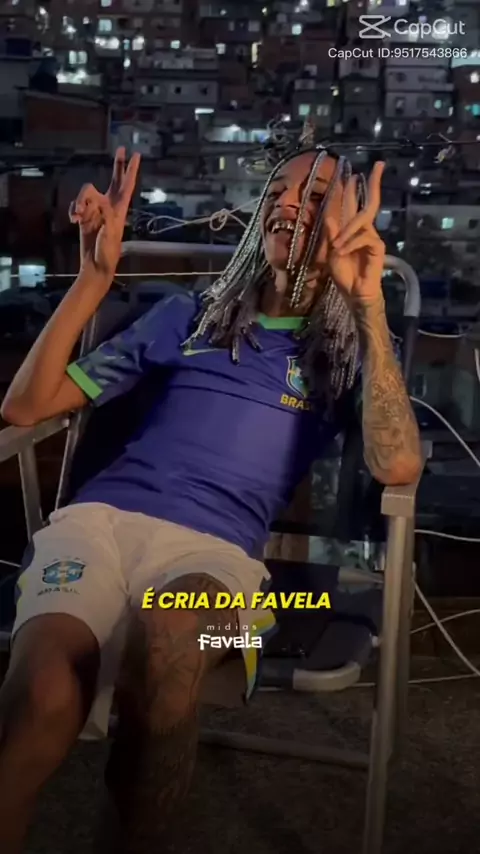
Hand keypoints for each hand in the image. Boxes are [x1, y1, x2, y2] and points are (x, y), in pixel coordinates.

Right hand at [69, 147, 140, 276]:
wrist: (96, 266)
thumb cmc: (107, 253)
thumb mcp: (110, 233)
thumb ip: (106, 215)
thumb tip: (100, 201)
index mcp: (120, 210)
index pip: (127, 185)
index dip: (131, 169)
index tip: (136, 154)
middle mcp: (109, 207)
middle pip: (114, 180)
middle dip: (117, 165)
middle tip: (121, 148)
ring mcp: (96, 211)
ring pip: (87, 193)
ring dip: (79, 201)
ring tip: (76, 215)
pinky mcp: (85, 217)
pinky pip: (76, 205)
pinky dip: (73, 210)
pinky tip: (73, 220)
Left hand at [323, 161, 385, 305]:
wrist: (354, 294)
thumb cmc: (343, 275)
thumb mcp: (331, 253)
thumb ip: (331, 235)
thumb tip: (330, 217)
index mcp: (351, 230)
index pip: (354, 204)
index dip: (354, 189)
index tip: (354, 173)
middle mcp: (364, 230)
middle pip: (370, 202)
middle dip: (374, 183)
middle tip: (379, 165)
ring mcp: (372, 237)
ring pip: (360, 221)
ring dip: (345, 232)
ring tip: (336, 247)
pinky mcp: (378, 246)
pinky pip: (362, 237)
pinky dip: (350, 243)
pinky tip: (342, 252)